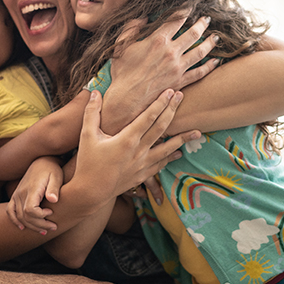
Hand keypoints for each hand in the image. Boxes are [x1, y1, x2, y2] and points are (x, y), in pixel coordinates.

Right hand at [6, 157, 62, 232]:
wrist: (42, 161)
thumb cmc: (52, 170)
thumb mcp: (56, 177)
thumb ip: (54, 189)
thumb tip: (54, 200)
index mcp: (32, 189)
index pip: (30, 210)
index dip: (40, 216)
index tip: (51, 212)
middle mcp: (21, 193)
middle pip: (25, 216)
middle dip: (40, 225)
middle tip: (53, 227)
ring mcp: (16, 195)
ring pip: (19, 216)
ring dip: (31, 226)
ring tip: (44, 231)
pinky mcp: (15, 196)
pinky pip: (9, 211)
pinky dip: (14, 220)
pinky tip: (22, 227)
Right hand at [74, 89, 199, 201]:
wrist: (90, 192)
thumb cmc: (87, 162)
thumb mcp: (86, 135)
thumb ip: (92, 113)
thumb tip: (95, 92)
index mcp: (126, 139)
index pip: (148, 117)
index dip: (160, 103)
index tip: (169, 91)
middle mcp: (138, 151)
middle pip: (161, 128)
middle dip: (172, 110)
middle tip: (181, 97)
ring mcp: (142, 164)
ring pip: (168, 148)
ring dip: (182, 138)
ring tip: (197, 131)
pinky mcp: (142, 175)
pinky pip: (161, 163)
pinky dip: (171, 156)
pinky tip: (179, 153)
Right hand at [102, 15, 218, 133]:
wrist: (127, 98)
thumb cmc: (122, 72)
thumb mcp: (121, 45)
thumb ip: (131, 28)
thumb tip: (143, 18)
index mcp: (157, 40)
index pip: (175, 20)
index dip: (184, 10)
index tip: (189, 6)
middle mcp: (171, 52)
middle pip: (193, 33)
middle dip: (202, 24)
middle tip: (207, 19)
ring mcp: (178, 67)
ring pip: (200, 51)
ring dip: (210, 42)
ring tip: (215, 37)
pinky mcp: (180, 81)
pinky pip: (199, 72)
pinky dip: (209, 66)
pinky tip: (215, 61)